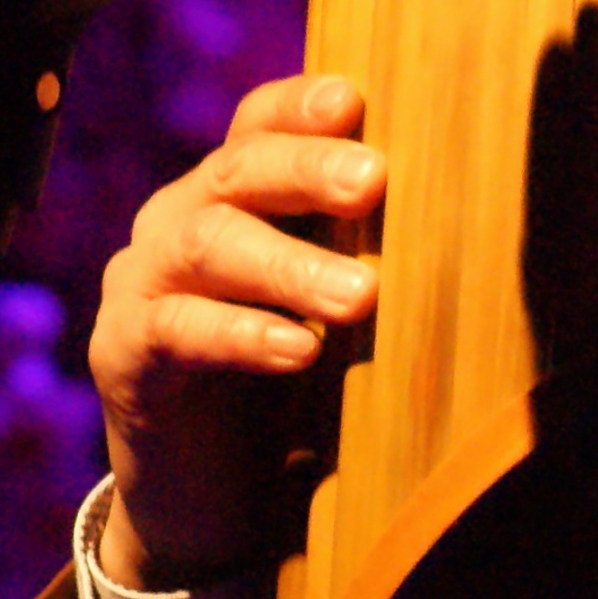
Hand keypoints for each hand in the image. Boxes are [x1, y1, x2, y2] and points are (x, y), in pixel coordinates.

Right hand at [86, 72, 379, 588]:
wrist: (206, 498)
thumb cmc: (289, 390)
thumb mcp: (333, 311)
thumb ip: (370, 257)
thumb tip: (476, 219)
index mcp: (231, 194)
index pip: (257, 125)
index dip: (298, 107)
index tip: (353, 100)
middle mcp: (179, 221)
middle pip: (236, 170)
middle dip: (306, 170)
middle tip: (373, 181)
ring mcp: (141, 283)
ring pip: (206, 244)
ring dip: (288, 264)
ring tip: (359, 295)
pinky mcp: (121, 353)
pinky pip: (175, 329)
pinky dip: (240, 335)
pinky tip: (298, 349)